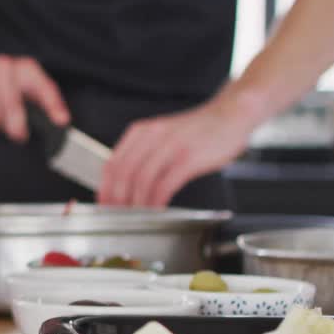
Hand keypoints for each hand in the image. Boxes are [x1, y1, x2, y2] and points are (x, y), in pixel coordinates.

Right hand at [0, 55, 69, 140]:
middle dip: (17, 126)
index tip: (62, 121)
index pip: (44, 86)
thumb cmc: (4, 80)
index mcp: (26, 67)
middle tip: (20, 136)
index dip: (54, 104)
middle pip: (13, 106)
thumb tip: (61, 121)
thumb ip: (46, 101)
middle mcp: (5, 66)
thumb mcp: (28, 84)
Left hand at [99, 99, 256, 207]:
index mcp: (140, 132)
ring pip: (141, 180)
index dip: (105, 188)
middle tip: (115, 216)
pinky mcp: (188, 158)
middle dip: (116, 200)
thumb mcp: (162, 136)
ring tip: (135, 217)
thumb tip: (123, 184)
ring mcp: (170, 146)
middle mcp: (151, 136)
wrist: (230, 115)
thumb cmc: (196, 131)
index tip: (103, 205)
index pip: (112, 164)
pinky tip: (156, 211)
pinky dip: (156, 202)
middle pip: (123, 174)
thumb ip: (143, 154)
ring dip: (135, 204)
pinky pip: (164, 185)